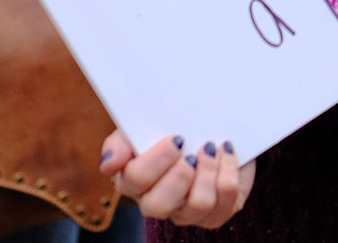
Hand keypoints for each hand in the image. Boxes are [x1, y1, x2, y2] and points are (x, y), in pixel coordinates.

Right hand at [100, 130, 252, 229]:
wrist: (211, 124)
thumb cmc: (172, 125)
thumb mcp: (143, 124)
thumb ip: (122, 141)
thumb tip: (109, 163)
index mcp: (132, 180)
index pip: (133, 180)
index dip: (156, 160)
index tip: (176, 138)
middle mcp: (156, 201)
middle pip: (158, 206)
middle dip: (179, 176)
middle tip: (192, 152)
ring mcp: (186, 212)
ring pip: (197, 206)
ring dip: (209, 172)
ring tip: (212, 147)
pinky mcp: (215, 213)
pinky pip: (224, 205)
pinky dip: (228, 173)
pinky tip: (225, 152)